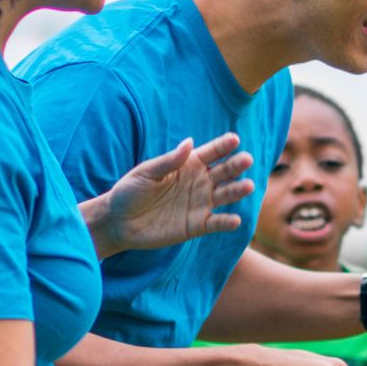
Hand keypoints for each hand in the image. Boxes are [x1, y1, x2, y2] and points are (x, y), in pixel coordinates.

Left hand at [94, 134, 252, 255]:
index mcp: (187, 165)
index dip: (223, 146)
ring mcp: (200, 204)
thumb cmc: (130, 191)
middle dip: (236, 166)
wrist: (119, 222)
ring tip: (248, 186)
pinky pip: (216, 223)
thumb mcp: (146, 172)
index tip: (234, 140)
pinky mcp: (197, 225)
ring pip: (225, 196)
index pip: (211, 153)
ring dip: (237, 191)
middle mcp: (199, 183)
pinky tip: (234, 220)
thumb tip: (189, 142)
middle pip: (224, 172)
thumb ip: (169, 161)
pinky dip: (226, 223)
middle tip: (247, 160)